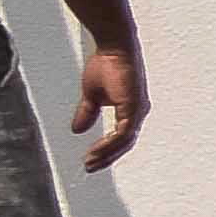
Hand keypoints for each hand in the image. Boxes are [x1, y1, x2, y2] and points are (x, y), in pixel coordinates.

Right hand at [75, 39, 146, 168]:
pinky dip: (109, 144)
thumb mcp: (91, 95)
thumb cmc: (105, 65)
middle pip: (125, 144)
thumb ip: (87, 113)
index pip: (121, 137)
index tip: (89, 160)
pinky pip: (123, 133)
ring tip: (90, 162)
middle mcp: (138, 113)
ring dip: (107, 154)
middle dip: (106, 157)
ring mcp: (138, 111)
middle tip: (89, 168)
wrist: (113, 48)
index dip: (106, 150)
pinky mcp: (135, 107)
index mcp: (130, 110)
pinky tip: (95, 150)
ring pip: (125, 141)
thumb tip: (77, 131)